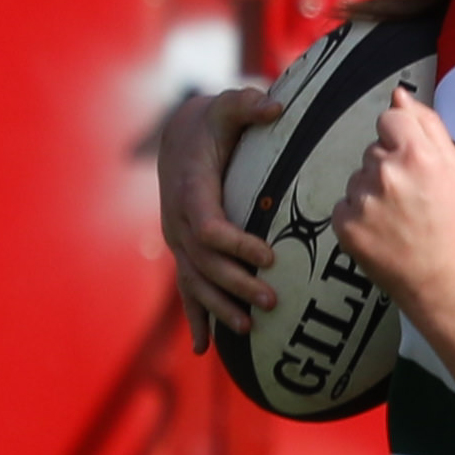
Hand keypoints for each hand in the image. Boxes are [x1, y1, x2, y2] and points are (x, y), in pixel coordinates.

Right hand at [158, 84, 282, 349]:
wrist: (179, 138)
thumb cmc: (212, 124)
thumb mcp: (227, 108)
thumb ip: (248, 104)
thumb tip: (276, 105)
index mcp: (191, 191)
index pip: (209, 227)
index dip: (237, 245)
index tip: (269, 257)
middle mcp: (179, 221)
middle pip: (205, 262)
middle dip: (236, 284)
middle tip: (272, 301)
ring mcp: (179, 241)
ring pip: (195, 282)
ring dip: (219, 308)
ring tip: (250, 328)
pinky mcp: (184, 252)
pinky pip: (186, 290)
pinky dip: (195, 319)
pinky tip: (203, 350)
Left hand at [329, 88, 454, 321]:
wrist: (444, 280)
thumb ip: (429, 126)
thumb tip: (400, 96)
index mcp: (418, 154)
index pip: (390, 119)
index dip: (402, 141)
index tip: (413, 165)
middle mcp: (387, 173)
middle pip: (373, 151)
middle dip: (389, 169)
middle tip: (413, 202)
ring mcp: (363, 199)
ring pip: (357, 178)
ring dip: (372, 193)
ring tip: (398, 220)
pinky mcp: (345, 224)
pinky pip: (344, 205)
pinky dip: (358, 216)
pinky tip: (382, 232)